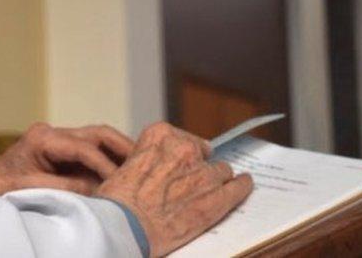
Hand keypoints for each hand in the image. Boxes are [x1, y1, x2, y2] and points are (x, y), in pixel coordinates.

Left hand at [0, 122, 133, 194]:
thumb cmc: (0, 188)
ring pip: (98, 139)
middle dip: (122, 147)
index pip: (84, 148)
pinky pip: (92, 152)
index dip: (105, 165)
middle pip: (97, 133)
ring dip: (118, 153)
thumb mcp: (30, 189)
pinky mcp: (63, 151)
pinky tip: (122, 172)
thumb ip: (65, 187)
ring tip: (140, 167)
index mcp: (43, 138)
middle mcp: (53, 133)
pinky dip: (108, 160)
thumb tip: (98, 188)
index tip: (121, 183)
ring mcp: (59, 140)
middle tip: (145, 162)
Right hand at [95, 122, 252, 256]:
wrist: (123, 226)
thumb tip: (154, 170)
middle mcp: (184, 149)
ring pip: (221, 170)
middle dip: (198, 166)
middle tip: (189, 181)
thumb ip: (146, 159)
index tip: (181, 161)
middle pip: (203, 153)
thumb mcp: (124, 165)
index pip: (182, 137)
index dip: (182, 153)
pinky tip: (244, 185)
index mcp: (159, 135)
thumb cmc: (118, 201)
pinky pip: (238, 188)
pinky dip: (242, 187)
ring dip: (216, 179)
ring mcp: (203, 173)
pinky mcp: (216, 198)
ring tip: (212, 189)